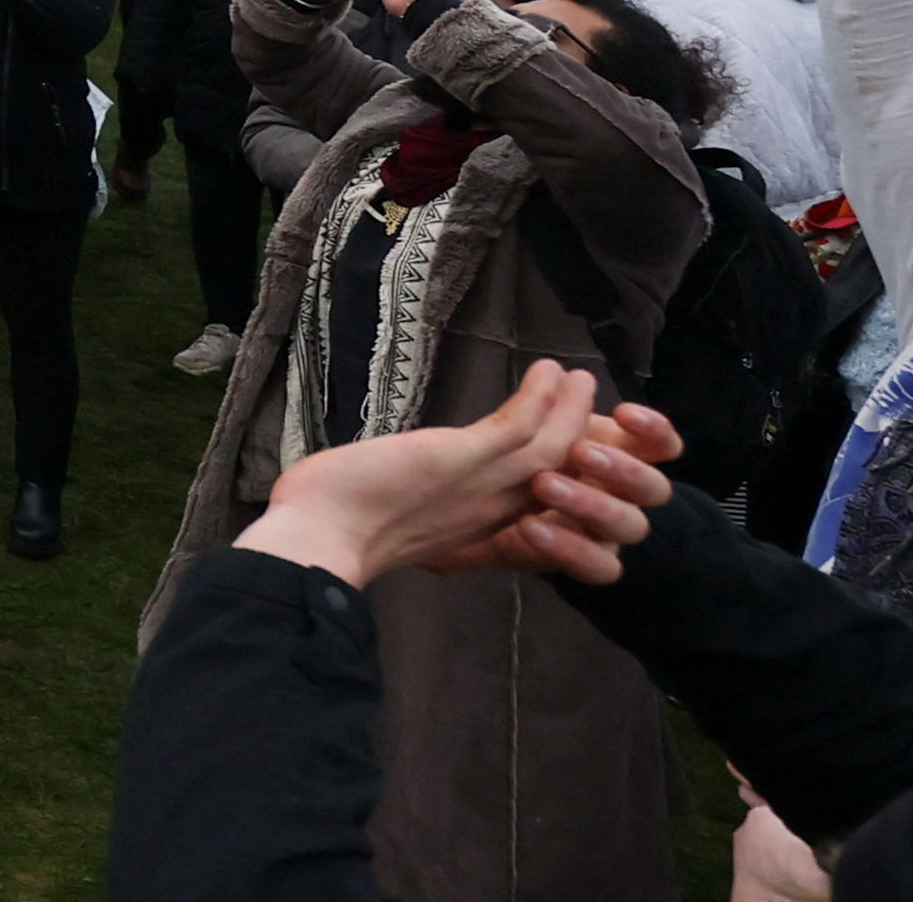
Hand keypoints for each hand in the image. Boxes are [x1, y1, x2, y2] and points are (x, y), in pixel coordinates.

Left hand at [237, 361, 675, 589]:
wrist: (314, 540)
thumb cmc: (329, 530)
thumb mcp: (381, 522)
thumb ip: (401, 511)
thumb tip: (375, 494)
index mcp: (469, 530)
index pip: (529, 505)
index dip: (555, 480)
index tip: (563, 450)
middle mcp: (484, 511)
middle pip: (554, 480)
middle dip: (580, 446)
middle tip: (597, 413)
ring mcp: (476, 485)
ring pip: (550, 450)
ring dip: (571, 412)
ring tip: (583, 380)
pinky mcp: (461, 461)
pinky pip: (519, 428)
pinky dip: (542, 399)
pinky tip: (554, 373)